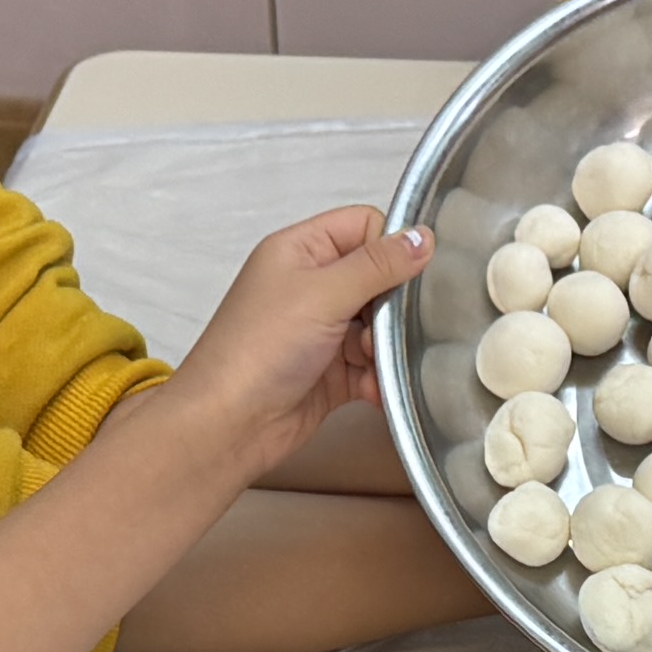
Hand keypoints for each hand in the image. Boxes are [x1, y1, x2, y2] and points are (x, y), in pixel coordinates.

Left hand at [164, 206, 426, 483]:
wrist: (229, 425)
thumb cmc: (256, 351)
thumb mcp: (322, 293)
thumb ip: (378, 264)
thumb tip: (423, 236)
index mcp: (300, 251)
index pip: (363, 226)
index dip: (389, 247)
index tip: (405, 275)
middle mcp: (310, 286)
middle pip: (378, 279)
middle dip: (390, 307)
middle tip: (386, 326)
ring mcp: (320, 330)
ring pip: (379, 326)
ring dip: (384, 347)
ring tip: (370, 361)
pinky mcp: (330, 372)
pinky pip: (372, 366)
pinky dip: (378, 378)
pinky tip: (373, 390)